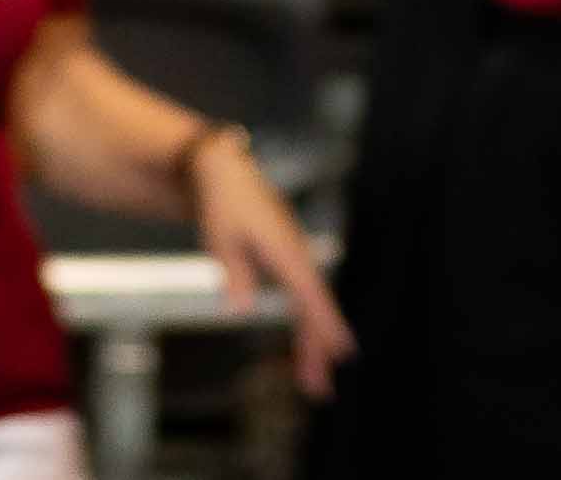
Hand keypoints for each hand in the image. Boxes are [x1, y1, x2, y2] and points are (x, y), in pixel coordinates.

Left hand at [186, 131, 354, 397]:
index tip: (340, 350)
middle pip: (314, 307)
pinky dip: (308, 325)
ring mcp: (295, 258)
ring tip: (313, 383)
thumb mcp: (220, 236)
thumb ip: (234, 272)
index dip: (325, 322)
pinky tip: (308, 348)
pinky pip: (304, 298)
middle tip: (320, 389)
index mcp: (284, 248)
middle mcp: (296, 254)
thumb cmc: (223, 201)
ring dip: (313, 343)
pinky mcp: (289, 260)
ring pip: (311, 306)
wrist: (227, 171)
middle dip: (318, 347)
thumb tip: (241, 308)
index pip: (309, 292)